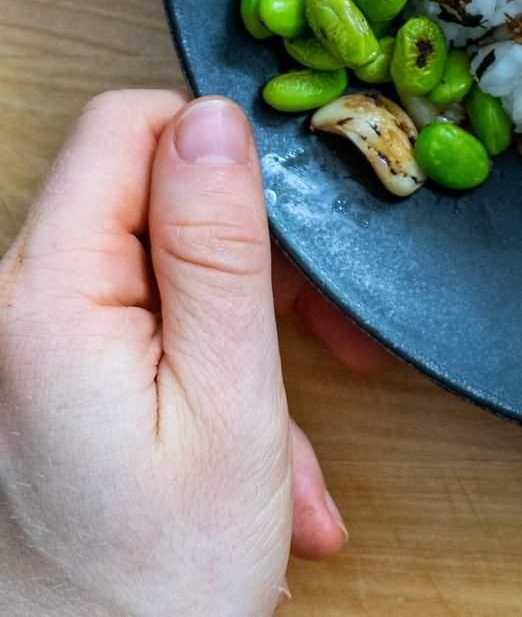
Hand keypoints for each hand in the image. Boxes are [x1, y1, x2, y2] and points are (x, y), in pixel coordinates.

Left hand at [0, 91, 348, 615]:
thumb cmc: (157, 584)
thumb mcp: (228, 401)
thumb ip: (218, 247)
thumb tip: (215, 120)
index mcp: (46, 298)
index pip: (128, 125)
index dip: (221, 154)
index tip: (287, 226)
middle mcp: (10, 309)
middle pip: (147, 196)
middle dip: (250, 253)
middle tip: (320, 333)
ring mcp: (22, 350)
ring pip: (157, 267)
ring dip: (242, 326)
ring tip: (293, 422)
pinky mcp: (42, 384)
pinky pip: (140, 328)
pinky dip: (208, 370)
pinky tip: (256, 456)